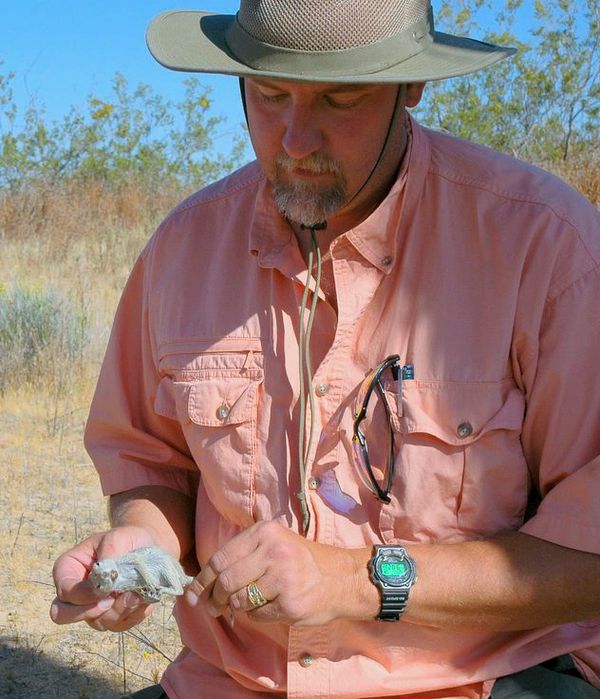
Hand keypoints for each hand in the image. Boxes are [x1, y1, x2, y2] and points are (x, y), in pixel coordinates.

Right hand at [50, 525, 156, 631]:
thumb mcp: (119, 537)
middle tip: (111, 601)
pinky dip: (133, 615)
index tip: (106, 589)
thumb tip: (107, 576)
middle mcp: (75, 593)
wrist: (147, 548)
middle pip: (63, 616)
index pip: (65, 590)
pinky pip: (119, 625)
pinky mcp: (112, 617)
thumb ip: (110, 552)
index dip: (83, 595)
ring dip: (120, 611)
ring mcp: (92, 608)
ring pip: (98, 623)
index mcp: (68, 569)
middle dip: (90, 612)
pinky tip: (144, 600)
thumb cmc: (127, 539)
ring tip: (138, 594)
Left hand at [185, 521, 373, 625]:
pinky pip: (257, 615)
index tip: (192, 594)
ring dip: (236, 607)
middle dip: (214, 598)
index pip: (220, 558)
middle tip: (213, 607)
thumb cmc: (300, 561)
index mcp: (264, 532)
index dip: (202, 579)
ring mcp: (283, 577)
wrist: (340, 578)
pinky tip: (271, 606)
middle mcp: (273, 551)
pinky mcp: (290, 603)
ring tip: (248, 603)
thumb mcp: (273, 543)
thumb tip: (201, 583)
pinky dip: (257, 615)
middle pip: (226, 581)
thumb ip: (241, 555)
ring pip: (238, 600)